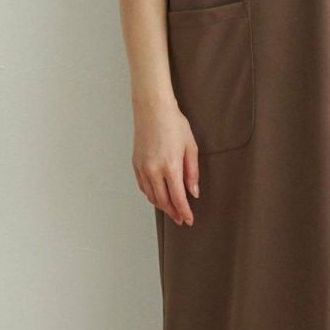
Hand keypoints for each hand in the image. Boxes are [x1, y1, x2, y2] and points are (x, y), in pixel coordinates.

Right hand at [132, 98, 198, 225]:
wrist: (152, 109)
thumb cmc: (174, 124)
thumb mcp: (190, 147)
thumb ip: (192, 172)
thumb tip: (193, 192)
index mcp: (170, 166)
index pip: (178, 198)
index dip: (184, 212)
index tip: (189, 220)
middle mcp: (154, 170)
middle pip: (163, 201)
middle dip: (173, 213)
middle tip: (181, 219)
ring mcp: (142, 168)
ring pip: (151, 196)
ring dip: (162, 206)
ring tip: (172, 210)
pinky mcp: (136, 164)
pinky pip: (143, 187)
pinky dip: (151, 195)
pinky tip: (159, 196)